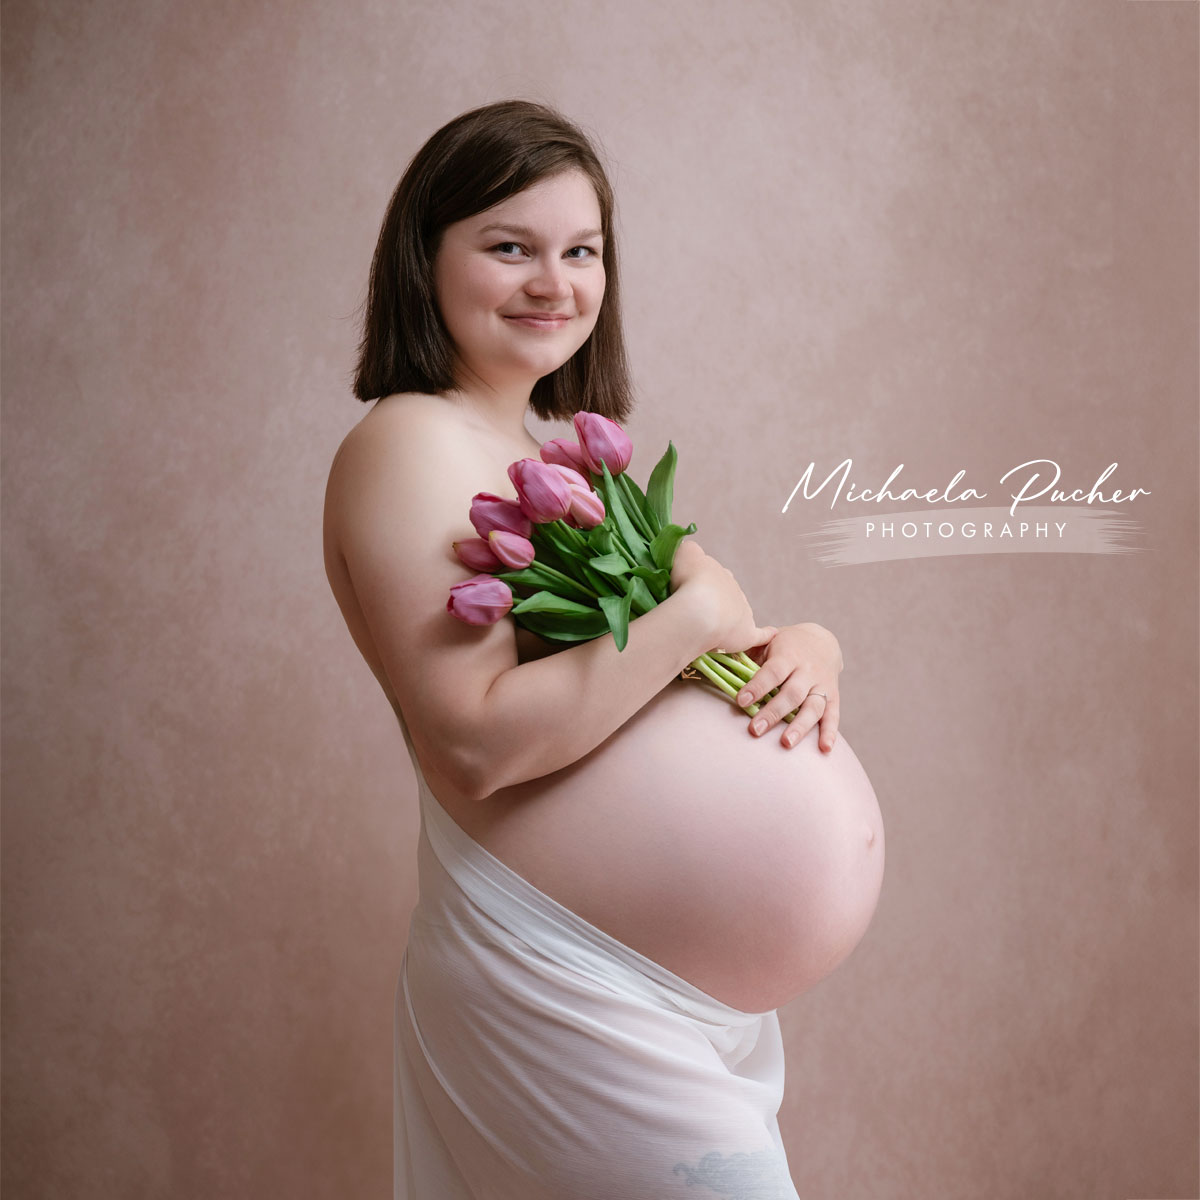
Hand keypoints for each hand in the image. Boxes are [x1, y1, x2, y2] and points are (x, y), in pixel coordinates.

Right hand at [669, 541, 773, 655]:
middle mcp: (734, 589)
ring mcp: (743, 611)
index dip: (701, 584)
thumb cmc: (688, 581)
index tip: (690, 592)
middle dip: (714, 601)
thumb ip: (689, 552)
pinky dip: (765, 634)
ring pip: (737, 614)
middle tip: (696, 613)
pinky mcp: (746, 633)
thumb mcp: (685, 554)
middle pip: (725, 594)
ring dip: (729, 620)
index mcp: (719, 572)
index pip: (712, 576)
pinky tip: (770, 635)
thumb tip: (691, 553)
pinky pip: (759, 635)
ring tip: (710, 630)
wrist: (699, 609)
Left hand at [733, 623, 842, 752]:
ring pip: (813, 707)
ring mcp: (822, 684)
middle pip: (791, 693)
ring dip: (800, 726)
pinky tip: (824, 749)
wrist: (823, 641)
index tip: (741, 701)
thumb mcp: (768, 642)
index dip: (758, 686)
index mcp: (789, 655)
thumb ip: (749, 654)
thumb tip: (720, 663)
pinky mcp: (834, 697)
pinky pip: (833, 715)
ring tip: (786, 743)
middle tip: (755, 730)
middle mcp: (808, 670)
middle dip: (773, 713)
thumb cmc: (785, 646)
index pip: (773, 672)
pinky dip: (830, 732)